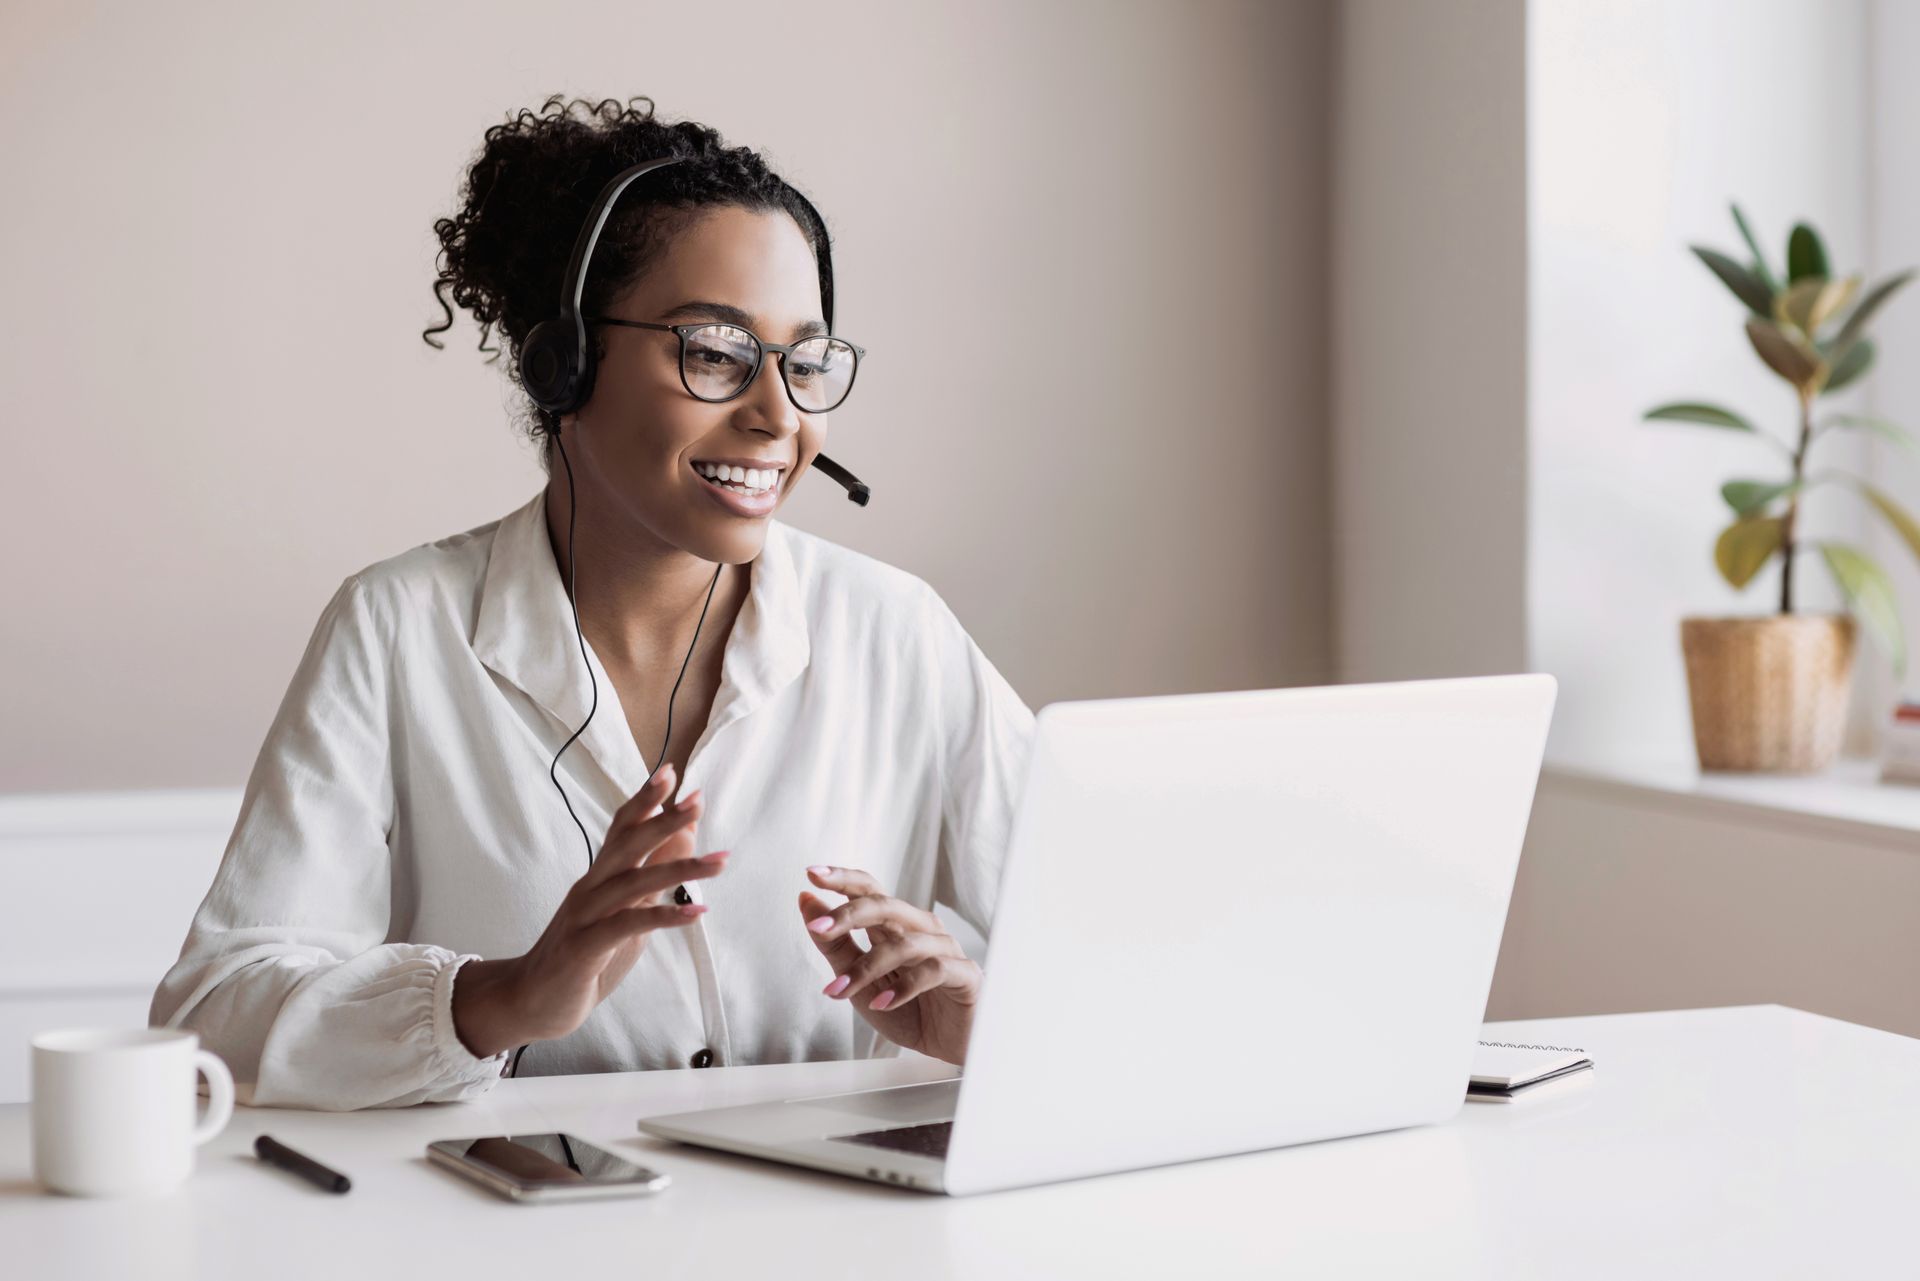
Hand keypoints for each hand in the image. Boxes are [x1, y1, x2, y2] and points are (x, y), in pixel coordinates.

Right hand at [454, 764, 726, 1056]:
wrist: (529, 1002)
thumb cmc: (582, 957)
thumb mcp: (623, 915)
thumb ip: (650, 880)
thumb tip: (684, 841)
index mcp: (598, 878)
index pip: (622, 830)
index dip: (647, 802)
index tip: (676, 776)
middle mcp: (589, 889)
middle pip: (626, 844)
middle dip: (662, 820)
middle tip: (696, 799)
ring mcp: (584, 917)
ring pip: (634, 883)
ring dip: (679, 869)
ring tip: (720, 861)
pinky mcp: (584, 948)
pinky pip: (627, 926)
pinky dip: (663, 916)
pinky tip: (696, 911)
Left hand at [798, 866, 982, 1064]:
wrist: (948, 1047)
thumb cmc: (908, 1010)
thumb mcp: (860, 982)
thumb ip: (835, 945)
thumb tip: (806, 900)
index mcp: (895, 925)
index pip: (869, 890)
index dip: (843, 879)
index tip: (811, 874)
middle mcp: (920, 929)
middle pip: (885, 906)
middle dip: (849, 914)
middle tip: (818, 929)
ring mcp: (945, 949)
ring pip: (904, 943)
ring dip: (866, 968)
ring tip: (840, 989)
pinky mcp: (965, 974)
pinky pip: (933, 971)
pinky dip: (903, 988)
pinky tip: (881, 1003)